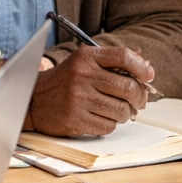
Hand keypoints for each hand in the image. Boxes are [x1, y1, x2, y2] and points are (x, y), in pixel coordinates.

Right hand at [27, 45, 153, 137]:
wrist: (33, 98)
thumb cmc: (66, 80)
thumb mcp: (85, 61)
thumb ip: (114, 60)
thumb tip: (146, 64)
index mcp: (87, 57)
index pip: (123, 57)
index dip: (141, 68)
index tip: (148, 77)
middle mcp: (83, 76)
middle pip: (127, 87)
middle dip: (140, 97)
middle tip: (139, 101)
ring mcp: (78, 98)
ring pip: (121, 110)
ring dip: (126, 113)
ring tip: (120, 111)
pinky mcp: (75, 119)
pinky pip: (107, 126)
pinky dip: (110, 124)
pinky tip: (103, 118)